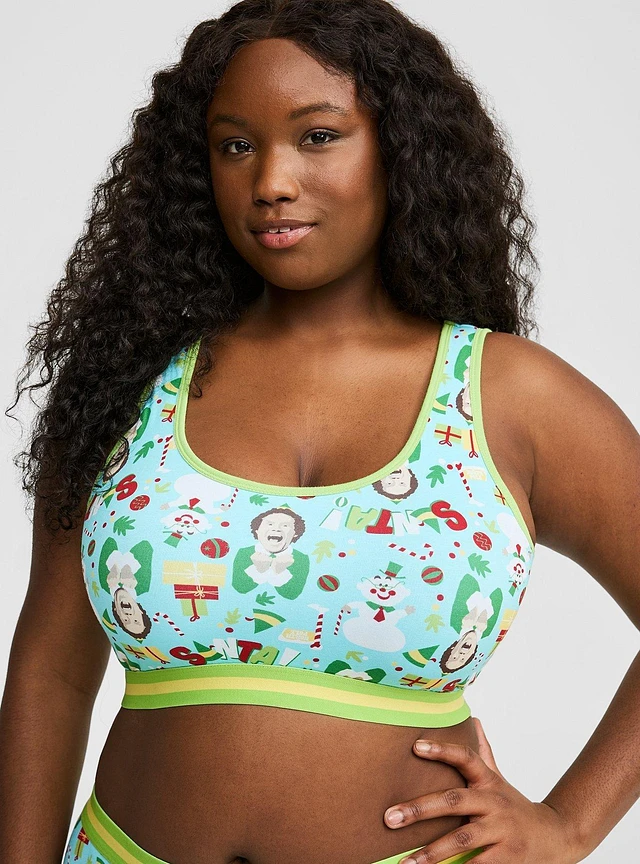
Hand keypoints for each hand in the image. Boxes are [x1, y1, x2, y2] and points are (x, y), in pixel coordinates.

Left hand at [383, 717, 580, 863]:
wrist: (556, 835)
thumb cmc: (515, 806)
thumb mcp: (499, 779)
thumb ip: (484, 753)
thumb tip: (474, 719)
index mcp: (488, 781)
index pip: (466, 757)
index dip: (442, 750)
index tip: (415, 747)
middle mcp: (494, 803)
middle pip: (454, 800)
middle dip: (420, 810)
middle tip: (390, 817)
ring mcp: (502, 831)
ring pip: (463, 839)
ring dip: (433, 852)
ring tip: (407, 863)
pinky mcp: (510, 858)